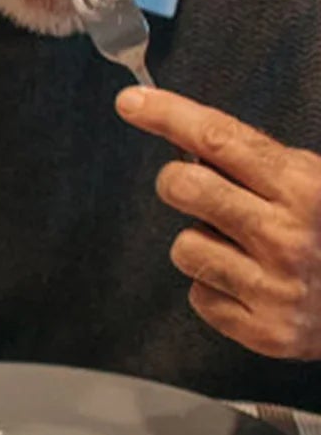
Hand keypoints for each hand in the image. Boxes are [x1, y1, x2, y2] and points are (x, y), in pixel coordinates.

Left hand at [116, 87, 320, 358]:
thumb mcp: (315, 183)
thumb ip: (259, 163)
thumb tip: (188, 139)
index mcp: (308, 187)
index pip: (219, 138)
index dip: (168, 115)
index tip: (131, 103)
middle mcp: (290, 235)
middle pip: (185, 187)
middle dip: (178, 183)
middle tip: (196, 190)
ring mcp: (277, 286)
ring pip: (184, 247)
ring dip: (202, 244)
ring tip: (244, 250)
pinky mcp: (267, 331)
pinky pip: (200, 296)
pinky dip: (217, 290)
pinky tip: (252, 287)